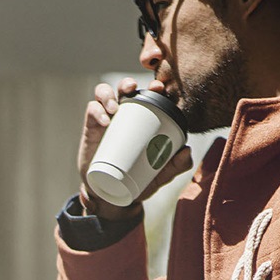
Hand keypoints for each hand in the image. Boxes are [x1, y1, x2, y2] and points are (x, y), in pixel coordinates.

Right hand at [77, 78, 192, 219]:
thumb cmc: (137, 182)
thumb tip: (187, 150)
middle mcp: (123, 115)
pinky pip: (92, 110)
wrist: (113, 197)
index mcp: (141, 119)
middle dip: (128, 83)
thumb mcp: (160, 176)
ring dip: (108, 94)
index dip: (152, 87)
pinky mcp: (92, 128)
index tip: (159, 88)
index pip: (147, 96)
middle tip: (134, 89)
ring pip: (103, 93)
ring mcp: (106, 119)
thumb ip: (176, 166)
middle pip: (124, 89)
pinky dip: (97, 111)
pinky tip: (105, 121)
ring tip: (115, 108)